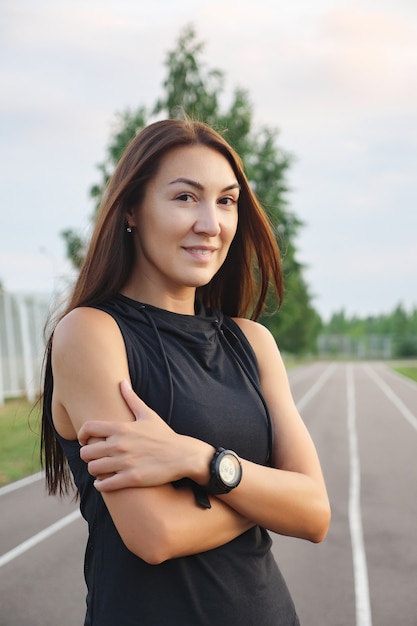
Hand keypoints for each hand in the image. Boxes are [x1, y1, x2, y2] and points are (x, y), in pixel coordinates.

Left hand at [78, 380, 201, 490]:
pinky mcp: (131, 479)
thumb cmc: (164, 435)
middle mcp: (120, 445)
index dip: (81, 434)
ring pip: (93, 469)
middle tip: (95, 457)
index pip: (88, 428)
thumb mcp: (148, 414)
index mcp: (121, 428)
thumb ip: (131, 398)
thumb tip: (122, 382)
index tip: (84, 440)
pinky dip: (101, 484)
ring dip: (94, 470)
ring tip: (100, 470)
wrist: (182, 455)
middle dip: (87, 455)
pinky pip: (104, 485)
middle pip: (86, 452)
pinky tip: (104, 482)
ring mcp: (125, 462)